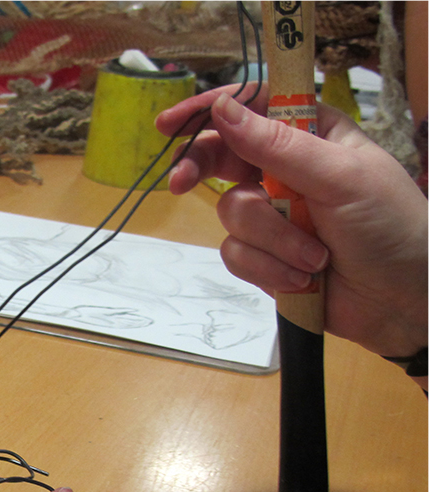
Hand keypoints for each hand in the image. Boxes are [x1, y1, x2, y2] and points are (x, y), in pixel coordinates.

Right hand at [156, 86, 426, 361]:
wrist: (404, 301)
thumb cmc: (390, 226)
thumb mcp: (339, 176)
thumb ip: (277, 145)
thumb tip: (221, 109)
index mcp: (310, 135)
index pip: (252, 107)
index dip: (210, 110)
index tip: (171, 123)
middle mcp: (285, 170)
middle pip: (222, 157)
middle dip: (202, 172)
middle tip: (180, 184)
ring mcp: (273, 215)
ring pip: (231, 214)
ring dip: (272, 241)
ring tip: (315, 256)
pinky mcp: (265, 256)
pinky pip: (236, 255)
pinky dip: (269, 268)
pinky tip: (304, 277)